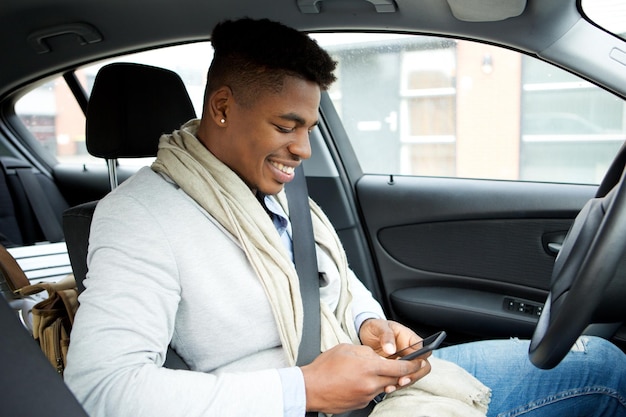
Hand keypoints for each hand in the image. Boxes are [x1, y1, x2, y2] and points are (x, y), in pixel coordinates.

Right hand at [300, 343, 428, 413]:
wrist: (310, 388)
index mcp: (369, 367)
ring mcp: (366, 396)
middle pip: (395, 379)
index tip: (420, 362)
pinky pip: (372, 394)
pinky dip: (371, 387)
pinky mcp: (360, 403)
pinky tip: (359, 381)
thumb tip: (377, 356)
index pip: (400, 368)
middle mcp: (371, 383)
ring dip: (384, 379)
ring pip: (384, 386)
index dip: (413, 365)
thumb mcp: (347, 348)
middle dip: (402, 373)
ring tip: (371, 372)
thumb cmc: (325, 367)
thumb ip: (367, 352)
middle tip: (405, 368)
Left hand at [359, 319, 431, 392]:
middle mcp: (411, 352)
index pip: (424, 350)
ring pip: (413, 375)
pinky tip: (387, 387)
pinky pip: (401, 380)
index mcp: (411, 339)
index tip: (406, 364)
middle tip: (402, 380)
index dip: (419, 359)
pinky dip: (396, 385)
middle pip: (423, 366)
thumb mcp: (380, 327)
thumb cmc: (376, 327)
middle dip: (414, 375)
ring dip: (405, 382)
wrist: (365, 334)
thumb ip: (386, 336)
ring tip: (391, 386)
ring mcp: (405, 362)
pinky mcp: (396, 370)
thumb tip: (391, 350)